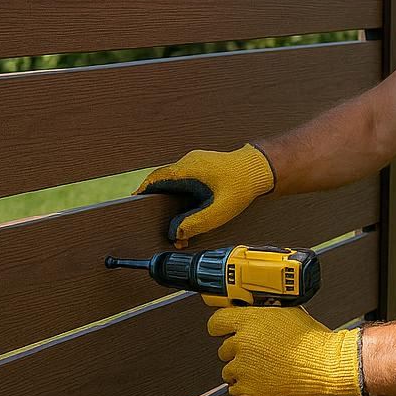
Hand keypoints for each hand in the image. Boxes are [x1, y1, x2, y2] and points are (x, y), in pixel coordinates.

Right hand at [132, 143, 273, 245]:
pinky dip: (184, 196)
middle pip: (164, 182)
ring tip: (176, 224)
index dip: (143, 191)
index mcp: (188, 169)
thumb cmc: (242, 186)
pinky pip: (187, 180)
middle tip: (155, 220)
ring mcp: (196, 163)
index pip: (156, 179)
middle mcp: (189, 163)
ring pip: (176, 183)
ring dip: (174, 202)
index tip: (134, 202)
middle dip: (160, 204)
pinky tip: (190, 213)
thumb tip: (175, 233)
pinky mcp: (204, 167)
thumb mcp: (219, 211)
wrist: (260, 170)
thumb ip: (195, 223)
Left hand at [207, 306, 361, 395]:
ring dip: (240, 370)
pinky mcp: (249, 388)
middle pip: (223, 349)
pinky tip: (260, 381)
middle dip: (237, 351)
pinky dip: (244, 388)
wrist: (324, 363)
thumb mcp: (288, 311)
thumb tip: (258, 310)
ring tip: (261, 369)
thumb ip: (266, 312)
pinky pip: (234, 390)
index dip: (220, 326)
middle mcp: (242, 342)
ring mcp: (244, 367)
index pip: (217, 321)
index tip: (222, 330)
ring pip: (228, 370)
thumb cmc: (311, 339)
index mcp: (250, 320)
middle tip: (255, 353)